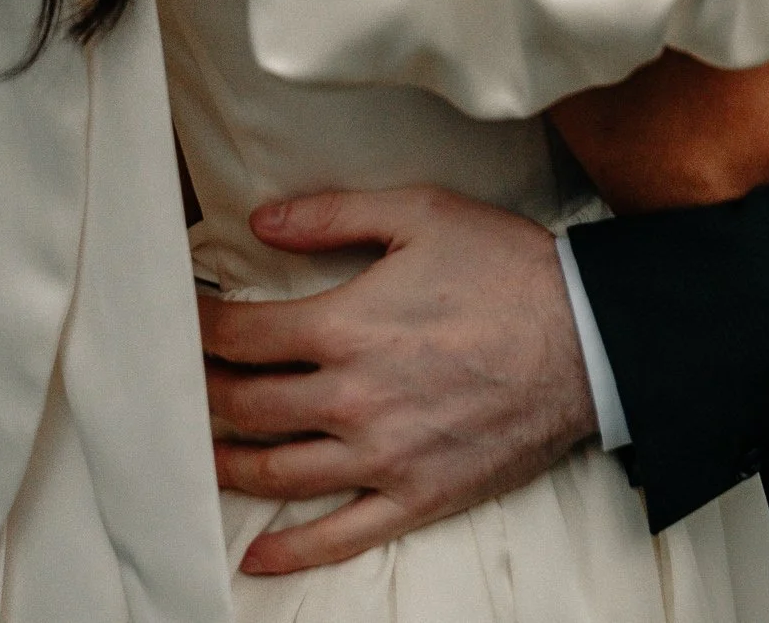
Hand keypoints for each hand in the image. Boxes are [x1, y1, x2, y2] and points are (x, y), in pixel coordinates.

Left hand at [199, 186, 597, 576]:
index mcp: (346, 326)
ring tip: (204, 452)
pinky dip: (290, 552)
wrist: (585, 336)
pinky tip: (257, 555)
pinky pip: (338, 537)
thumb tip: (261, 222)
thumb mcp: (422, 213)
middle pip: (246, 407)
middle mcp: (351, 399)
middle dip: (204, 394)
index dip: (201, 328)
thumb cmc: (506, 267)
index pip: (244, 335)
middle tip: (183, 385)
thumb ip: (335, 214)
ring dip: (228, 464)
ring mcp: (380, 457)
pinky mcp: (415, 497)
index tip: (184, 323)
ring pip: (277, 474)